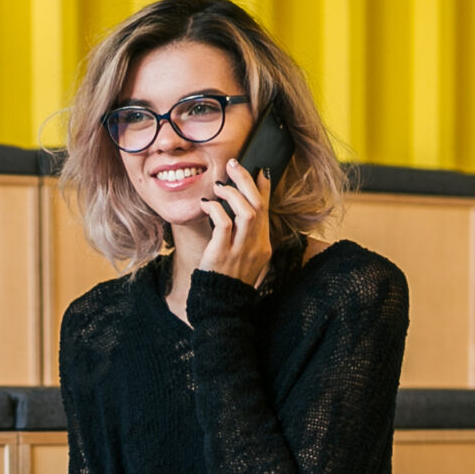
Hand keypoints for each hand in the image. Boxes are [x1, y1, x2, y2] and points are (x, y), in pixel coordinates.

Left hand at [195, 158, 272, 287]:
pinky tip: (207, 205)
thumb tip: (237, 209)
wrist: (221, 308)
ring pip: (246, 211)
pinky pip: (223, 224)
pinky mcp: (222, 255)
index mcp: (263, 246)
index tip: (260, 169)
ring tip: (219, 185)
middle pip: (258, 205)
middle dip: (246, 180)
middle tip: (234, 165)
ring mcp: (240, 251)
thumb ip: (245, 236)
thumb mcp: (244, 258)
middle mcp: (255, 246)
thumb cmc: (228, 281)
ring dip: (232, 193)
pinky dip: (215, 209)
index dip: (264, 187)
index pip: (267, 210)